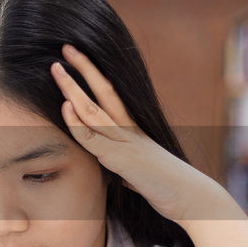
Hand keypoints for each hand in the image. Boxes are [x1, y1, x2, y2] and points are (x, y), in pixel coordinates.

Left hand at [50, 43, 222, 225]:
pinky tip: (66, 107)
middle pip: (105, 91)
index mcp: (132, 129)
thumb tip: (121, 175)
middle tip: (67, 46)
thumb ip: (126, 167)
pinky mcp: (121, 159)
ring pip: (94, 109)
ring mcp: (125, 142)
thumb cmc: (164, 186)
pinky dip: (77, 122)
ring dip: (73, 88)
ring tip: (57, 68)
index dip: (94, 76)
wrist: (190, 199)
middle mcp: (129, 130)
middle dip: (85, 68)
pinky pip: (93, 138)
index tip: (79, 60)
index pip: (110, 95)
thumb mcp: (139, 172)